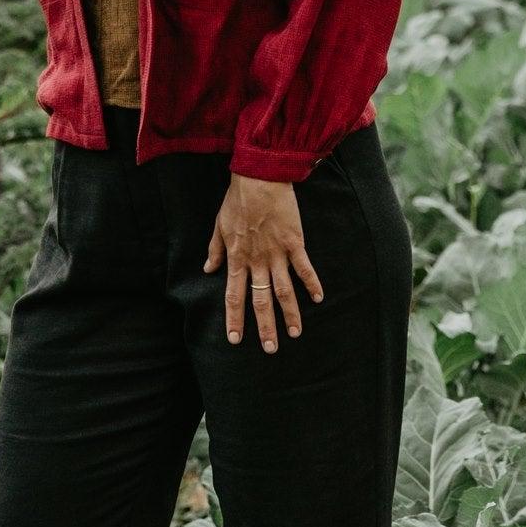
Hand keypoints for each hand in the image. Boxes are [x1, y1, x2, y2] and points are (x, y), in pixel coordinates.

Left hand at [203, 174, 324, 349]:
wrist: (258, 177)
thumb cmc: (237, 199)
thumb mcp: (219, 224)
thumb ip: (215, 250)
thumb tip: (208, 270)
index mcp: (237, 257)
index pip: (234, 295)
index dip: (234, 318)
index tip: (235, 339)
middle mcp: (257, 260)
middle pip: (260, 299)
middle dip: (265, 326)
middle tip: (270, 349)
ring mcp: (276, 252)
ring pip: (283, 289)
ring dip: (289, 313)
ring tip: (295, 333)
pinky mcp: (294, 241)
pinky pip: (304, 267)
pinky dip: (311, 283)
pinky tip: (317, 298)